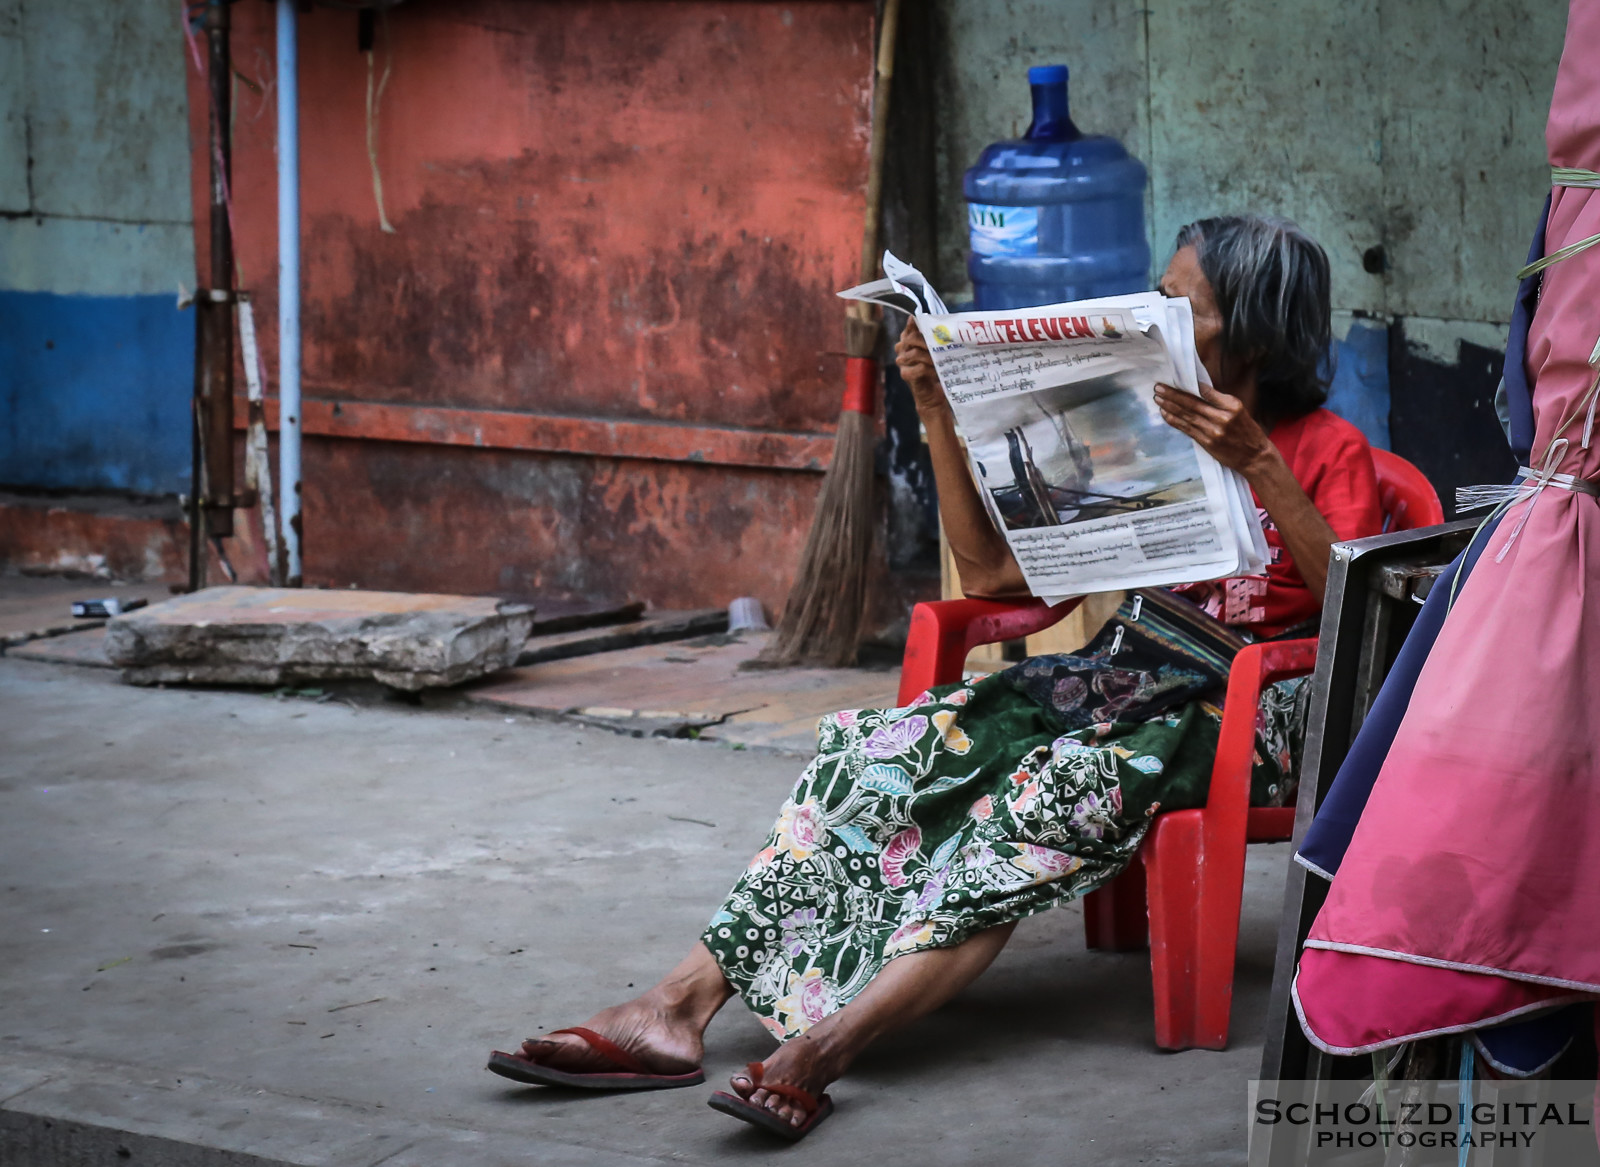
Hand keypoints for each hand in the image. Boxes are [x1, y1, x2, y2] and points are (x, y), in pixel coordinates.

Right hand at [894, 318, 947, 412]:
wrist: (933, 395)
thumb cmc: (936, 370)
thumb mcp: (936, 351)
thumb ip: (933, 337)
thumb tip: (937, 322)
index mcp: (908, 342)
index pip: (909, 329)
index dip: (914, 324)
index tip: (921, 320)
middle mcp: (902, 350)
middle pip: (910, 339)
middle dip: (926, 340)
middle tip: (939, 344)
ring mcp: (902, 363)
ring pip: (915, 353)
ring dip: (930, 356)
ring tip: (941, 360)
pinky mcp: (905, 375)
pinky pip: (918, 367)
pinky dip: (930, 369)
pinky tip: (937, 372)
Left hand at [1155, 382, 1276, 477]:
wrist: (1254, 456)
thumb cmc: (1247, 431)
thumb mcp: (1240, 410)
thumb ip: (1220, 401)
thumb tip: (1199, 389)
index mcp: (1232, 406)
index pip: (1206, 392)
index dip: (1188, 386)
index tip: (1174, 379)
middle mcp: (1222, 418)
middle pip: (1192, 403)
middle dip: (1172, 394)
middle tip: (1158, 387)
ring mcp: (1213, 431)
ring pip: (1186, 416)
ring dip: (1169, 406)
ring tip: (1157, 398)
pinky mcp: (1206, 442)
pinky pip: (1187, 429)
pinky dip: (1174, 420)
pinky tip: (1165, 413)